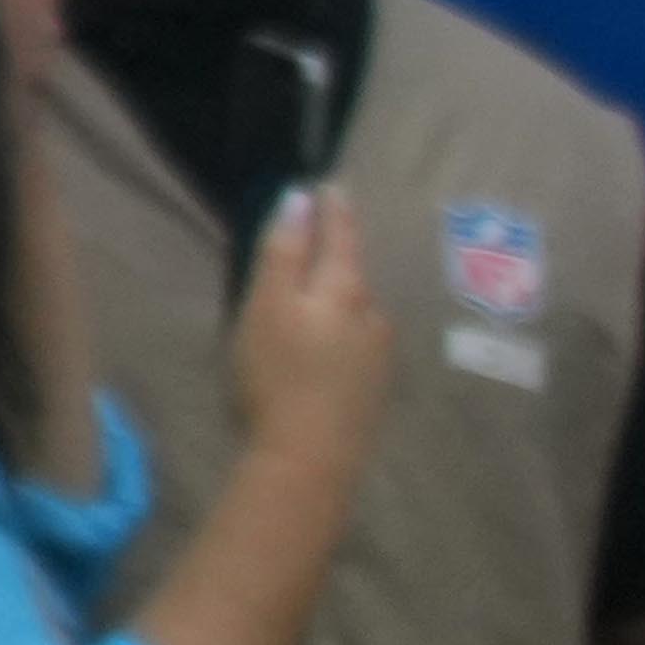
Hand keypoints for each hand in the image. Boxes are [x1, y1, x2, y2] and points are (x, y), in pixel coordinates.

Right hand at [224, 178, 389, 471]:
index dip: (334, 209)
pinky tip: (327, 348)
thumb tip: (299, 199)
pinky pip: (359, 345)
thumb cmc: (278, 375)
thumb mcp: (265, 305)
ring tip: (316, 298)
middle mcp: (374, 317)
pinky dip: (343, 333)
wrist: (310, 459)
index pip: (342, 235)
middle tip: (321, 236)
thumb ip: (283, 252)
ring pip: (359, 312)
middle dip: (339, 255)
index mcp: (346, 290)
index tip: (331, 185)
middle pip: (353, 274)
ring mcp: (379, 358)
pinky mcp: (374, 391)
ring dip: (341, 298)